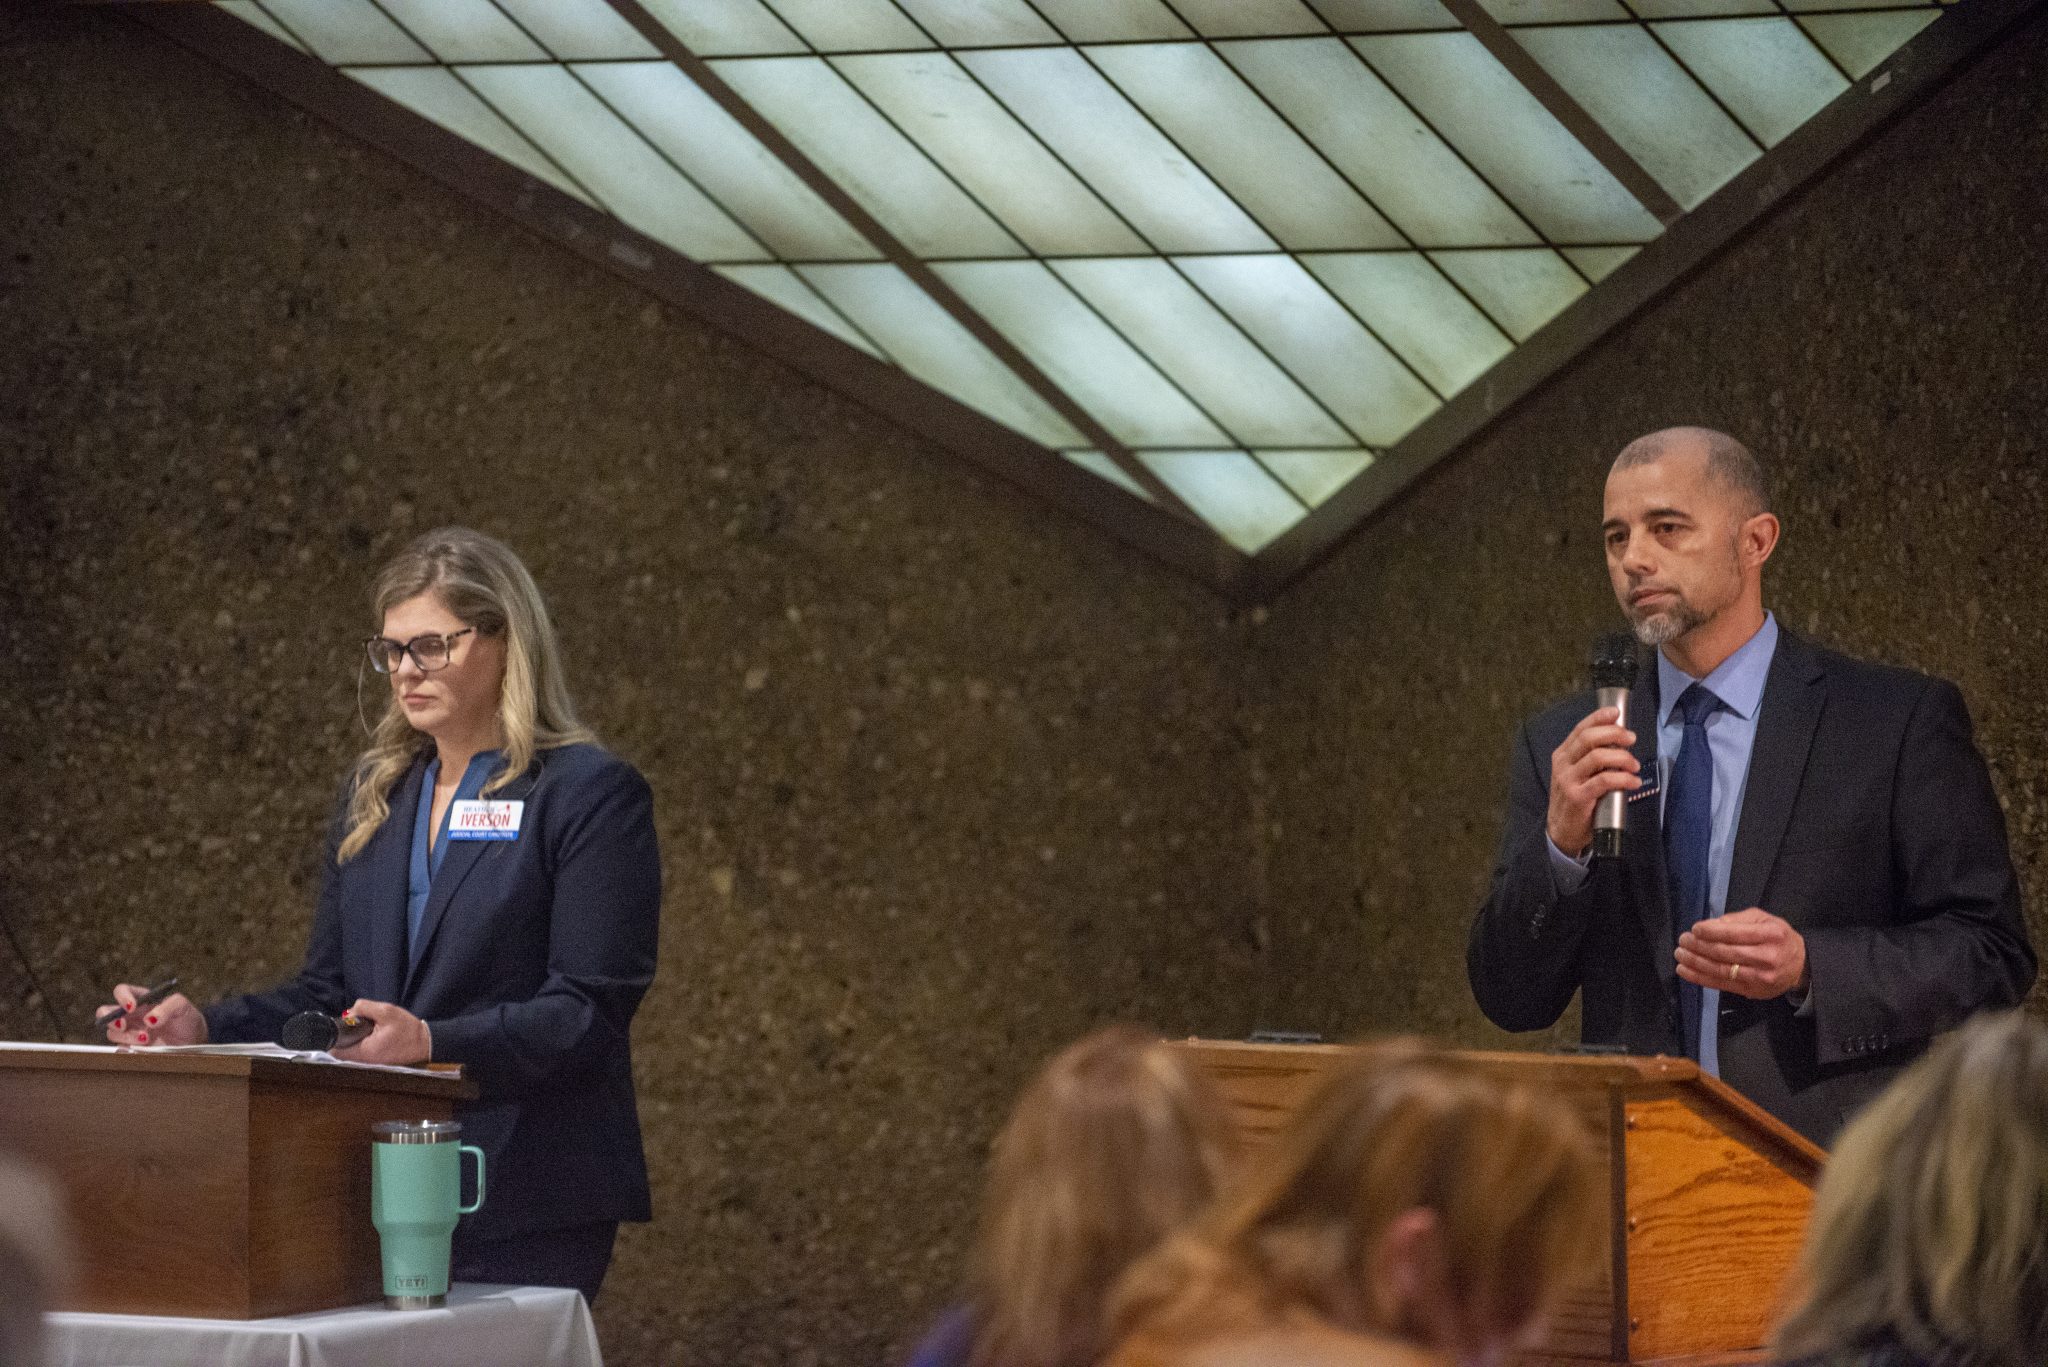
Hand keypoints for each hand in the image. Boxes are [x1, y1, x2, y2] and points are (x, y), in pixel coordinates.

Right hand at [96, 985, 206, 1046]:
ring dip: (127, 1036)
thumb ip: (168, 1007)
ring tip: (147, 1039)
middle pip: (105, 1013)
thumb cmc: (186, 1019)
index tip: (132, 1007)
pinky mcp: (132, 1049)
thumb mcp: (183, 1007)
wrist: (194, 1042)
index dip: (122, 997)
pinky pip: (120, 1050)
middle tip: (124, 1025)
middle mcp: (131, 1015)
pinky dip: (128, 1050)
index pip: (122, 991)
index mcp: (141, 999)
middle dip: (110, 1019)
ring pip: (112, 1033)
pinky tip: (143, 1050)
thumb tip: (150, 1019)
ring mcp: (130, 1032)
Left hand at [333, 999, 430, 1065]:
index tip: (345, 1024)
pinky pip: (358, 1052)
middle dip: (345, 1035)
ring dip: (352, 1038)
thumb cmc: (407, 1028)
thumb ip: (364, 1008)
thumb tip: (349, 1013)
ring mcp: (368, 1063)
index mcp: (365, 1051)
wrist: (424, 1042)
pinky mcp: (373, 1061)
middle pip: (340, 1050)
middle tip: (358, 1023)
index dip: (336, 1035)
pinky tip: (371, 1034)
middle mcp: (363, 1061)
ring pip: (349, 1051)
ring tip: (366, 1028)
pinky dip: (360, 1042)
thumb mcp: (386, 1011)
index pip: (336, 1049)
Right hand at [1546, 706, 1640, 855]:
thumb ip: (1591, 759)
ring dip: (1622, 758)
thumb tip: (1619, 743)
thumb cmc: (1576, 800)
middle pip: (1589, 739)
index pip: (1580, 729)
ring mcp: (1568, 780)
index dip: (1598, 717)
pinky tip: (1633, 782)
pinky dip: (1623, 778)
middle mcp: (1563, 764)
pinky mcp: (1578, 797)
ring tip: (1635, 765)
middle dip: (1614, 734)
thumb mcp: (1577, 774)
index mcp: (1563, 755)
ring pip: (1598, 757)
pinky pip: (1604, 780)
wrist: (1562, 831)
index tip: (1616, 713)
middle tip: (1631, 739)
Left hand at [1676, 908, 1807, 999]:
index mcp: (1771, 935)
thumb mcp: (1764, 919)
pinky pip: (1721, 984)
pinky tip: (1685, 971)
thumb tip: (1710, 925)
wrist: (1800, 966)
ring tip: (1680, 954)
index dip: (1711, 932)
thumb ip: (1737, 919)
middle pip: (1726, 953)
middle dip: (1699, 946)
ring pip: (1721, 970)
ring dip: (1695, 962)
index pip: (1735, 934)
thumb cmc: (1778, 937)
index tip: (1694, 929)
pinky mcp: (1751, 991)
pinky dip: (1700, 978)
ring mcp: (1759, 977)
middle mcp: (1767, 957)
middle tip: (1683, 940)